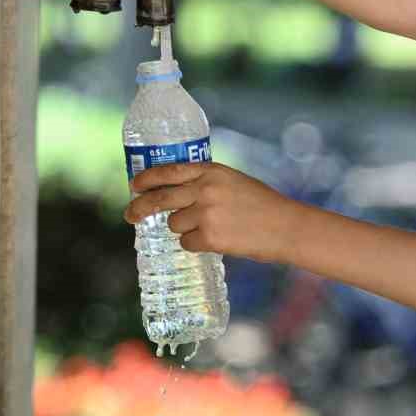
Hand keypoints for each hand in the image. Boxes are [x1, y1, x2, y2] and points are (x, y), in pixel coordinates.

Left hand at [125, 162, 299, 262]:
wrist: (285, 226)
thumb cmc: (263, 205)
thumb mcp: (234, 182)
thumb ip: (207, 183)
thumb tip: (176, 195)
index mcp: (212, 171)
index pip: (169, 171)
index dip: (147, 178)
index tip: (134, 186)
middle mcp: (206, 190)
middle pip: (160, 198)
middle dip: (140, 208)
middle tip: (130, 214)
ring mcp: (206, 214)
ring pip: (174, 224)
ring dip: (183, 228)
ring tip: (209, 228)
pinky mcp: (210, 237)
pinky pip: (186, 243)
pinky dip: (196, 244)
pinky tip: (216, 240)